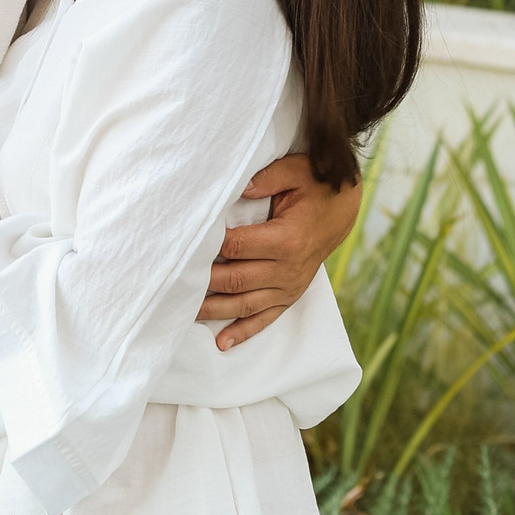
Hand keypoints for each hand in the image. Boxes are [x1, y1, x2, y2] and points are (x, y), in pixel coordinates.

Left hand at [198, 154, 361, 351]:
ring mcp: (289, 286)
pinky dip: (242, 332)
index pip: (238, 246)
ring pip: (244, 304)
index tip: (183, 244)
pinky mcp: (289, 296)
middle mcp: (288, 269)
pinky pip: (265, 318)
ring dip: (213, 310)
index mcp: (288, 239)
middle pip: (235, 279)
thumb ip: (266, 177)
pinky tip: (222, 343)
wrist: (343, 210)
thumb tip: (237, 186)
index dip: (209, 245)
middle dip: (202, 282)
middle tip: (170, 282)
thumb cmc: (316, 187)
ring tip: (183, 313)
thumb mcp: (296, 171)